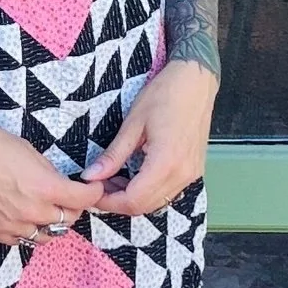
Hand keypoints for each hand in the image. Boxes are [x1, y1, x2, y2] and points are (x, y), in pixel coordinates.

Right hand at [0, 118, 107, 246]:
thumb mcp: (27, 150)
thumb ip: (48, 172)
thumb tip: (58, 182)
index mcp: (45, 188)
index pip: (84, 199)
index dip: (93, 192)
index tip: (92, 188)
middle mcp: (32, 212)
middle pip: (68, 220)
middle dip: (73, 207)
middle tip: (69, 197)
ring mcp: (13, 226)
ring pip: (46, 236)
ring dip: (52, 224)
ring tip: (46, 210)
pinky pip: (21, 240)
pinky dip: (28, 231)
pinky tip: (23, 218)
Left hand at [84, 60, 216, 215]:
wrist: (196, 81)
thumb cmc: (166, 94)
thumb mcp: (133, 124)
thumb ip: (113, 155)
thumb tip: (91, 176)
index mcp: (165, 162)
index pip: (133, 200)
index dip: (109, 202)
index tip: (91, 193)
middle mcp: (182, 174)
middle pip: (144, 207)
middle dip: (118, 202)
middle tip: (98, 185)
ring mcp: (191, 174)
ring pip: (157, 202)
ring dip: (133, 198)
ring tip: (112, 179)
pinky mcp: (194, 170)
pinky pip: (168, 192)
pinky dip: (148, 191)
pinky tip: (133, 176)